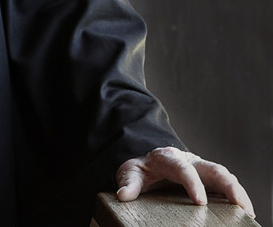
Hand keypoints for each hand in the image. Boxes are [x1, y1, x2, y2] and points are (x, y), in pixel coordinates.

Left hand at [116, 147, 254, 217]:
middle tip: (240, 205)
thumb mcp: (130, 173)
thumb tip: (124, 195)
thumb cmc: (141, 170)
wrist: (149, 164)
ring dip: (238, 193)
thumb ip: (128, 183)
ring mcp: (201, 169)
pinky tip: (244, 212)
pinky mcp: (208, 179)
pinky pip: (226, 185)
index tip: (201, 202)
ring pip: (224, 176)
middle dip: (228, 186)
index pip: (183, 168)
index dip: (193, 183)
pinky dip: (237, 196)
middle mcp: (189, 161)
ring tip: (248, 212)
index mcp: (168, 158)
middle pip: (213, 169)